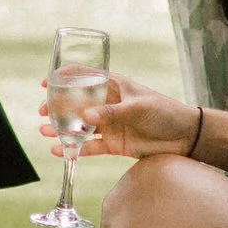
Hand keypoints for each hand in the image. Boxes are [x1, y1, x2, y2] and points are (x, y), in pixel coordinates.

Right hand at [42, 73, 194, 160]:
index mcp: (114, 86)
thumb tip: (86, 116)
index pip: (85, 76)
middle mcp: (107, 104)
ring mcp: (108, 125)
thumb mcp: (139, 107)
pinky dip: (74, 150)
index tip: (46, 82)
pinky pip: (89, 147)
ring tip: (45, 131)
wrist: (184, 137)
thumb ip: (112, 112)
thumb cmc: (164, 112)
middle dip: (57, 106)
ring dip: (61, 128)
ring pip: (79, 126)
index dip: (64, 77)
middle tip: (43, 112)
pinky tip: (59, 151)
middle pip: (76, 103)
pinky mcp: (112, 145)